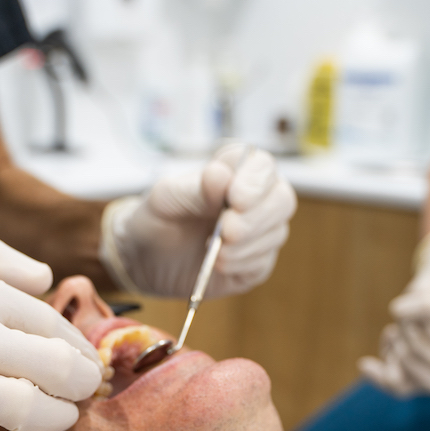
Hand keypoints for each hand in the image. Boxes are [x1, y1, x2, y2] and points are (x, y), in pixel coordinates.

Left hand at [100, 142, 297, 297]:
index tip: (235, 198)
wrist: (147, 259)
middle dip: (256, 218)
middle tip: (227, 230)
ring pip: (276, 233)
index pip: (263, 166)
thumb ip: (194, 188)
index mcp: (235, 171)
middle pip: (282, 199)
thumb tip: (220, 174)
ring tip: (213, 251)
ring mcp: (260, 232)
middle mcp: (255, 199)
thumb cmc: (157, 218)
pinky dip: (241, 264)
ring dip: (245, 245)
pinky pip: (263, 262)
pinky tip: (218, 263)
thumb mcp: (166, 199)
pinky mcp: (257, 262)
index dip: (255, 182)